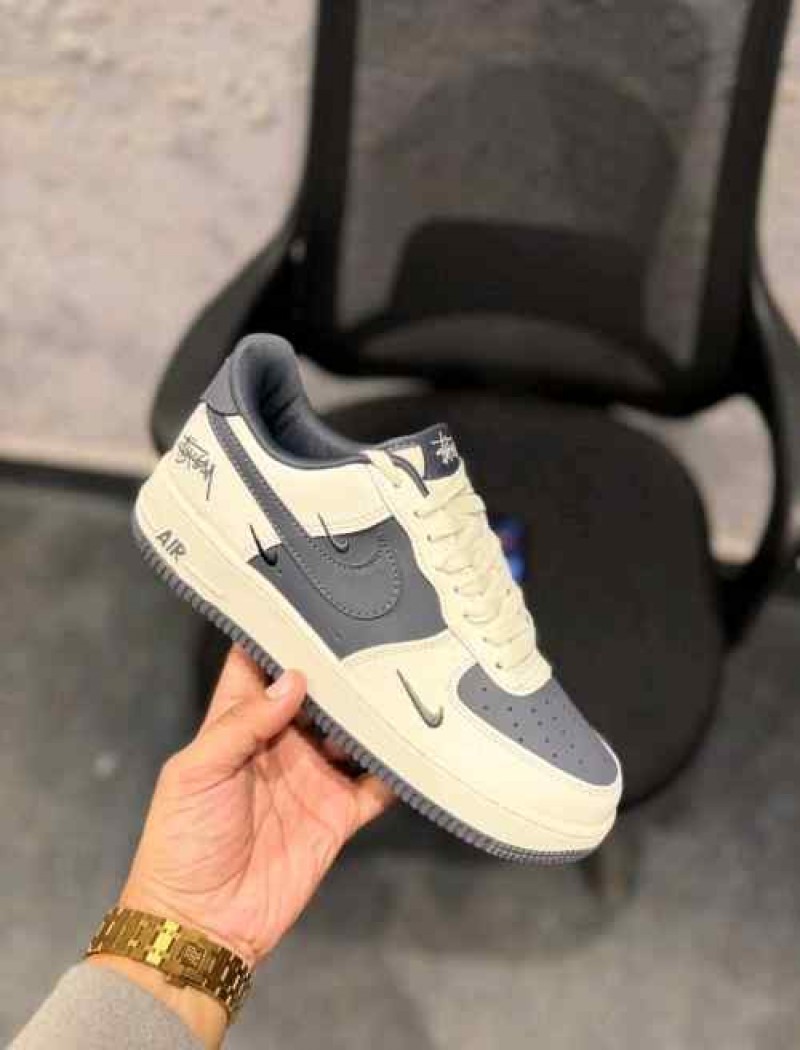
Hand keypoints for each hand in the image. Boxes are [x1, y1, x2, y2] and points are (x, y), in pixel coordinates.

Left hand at [120, 646, 393, 967]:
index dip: (278, 634)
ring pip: (352, 732)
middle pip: (317, 694)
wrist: (203, 923)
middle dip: (340, 667)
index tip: (310, 599)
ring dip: (372, 711)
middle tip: (376, 631)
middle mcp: (280, 743)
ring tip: (404, 677)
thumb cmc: (183, 839)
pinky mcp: (339, 813)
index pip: (259, 668)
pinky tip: (417, 741)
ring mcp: (313, 777)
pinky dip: (396, 767)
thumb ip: (242, 723)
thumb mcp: (195, 772)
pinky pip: (375, 784)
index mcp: (238, 725)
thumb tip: (294, 679)